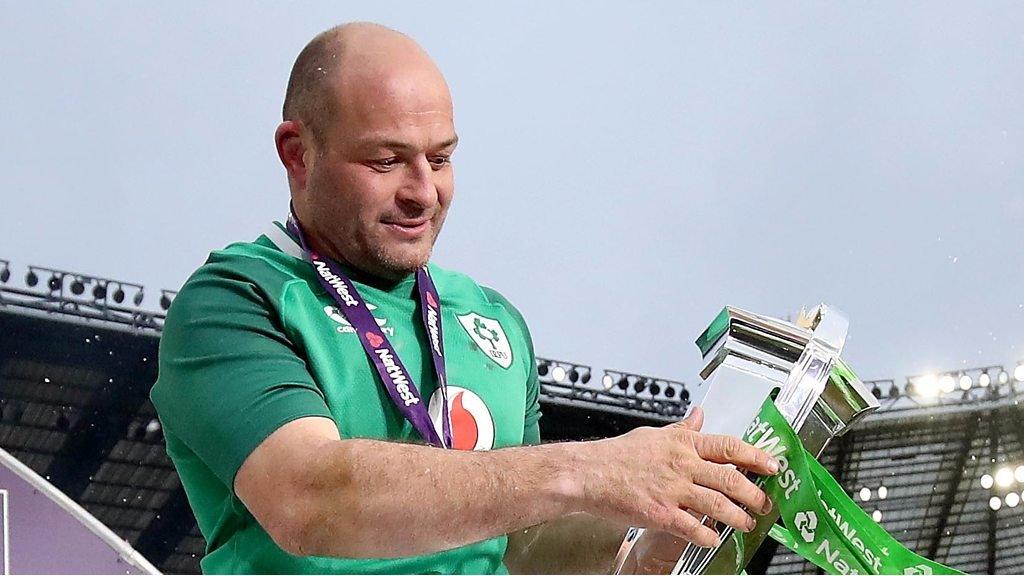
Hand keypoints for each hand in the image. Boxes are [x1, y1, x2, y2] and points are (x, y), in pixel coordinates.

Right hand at [578, 407, 777, 547]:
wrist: (587, 474)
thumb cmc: (616, 456)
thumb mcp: (653, 435)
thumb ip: (681, 429)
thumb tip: (700, 415)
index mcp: (682, 444)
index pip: (728, 447)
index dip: (755, 456)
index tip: (771, 465)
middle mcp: (681, 465)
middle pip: (730, 479)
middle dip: (754, 494)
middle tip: (764, 502)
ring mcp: (672, 491)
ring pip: (718, 506)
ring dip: (738, 518)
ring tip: (747, 523)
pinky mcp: (661, 514)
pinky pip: (694, 528)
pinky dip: (709, 536)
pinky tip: (714, 539)